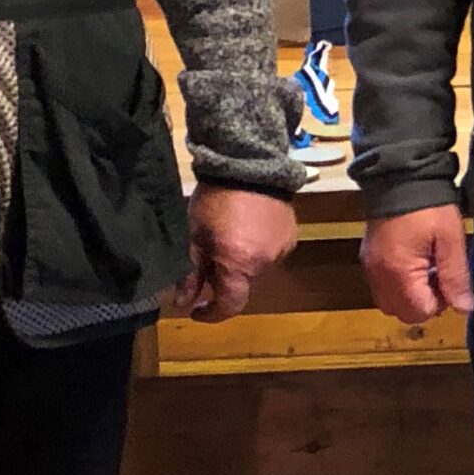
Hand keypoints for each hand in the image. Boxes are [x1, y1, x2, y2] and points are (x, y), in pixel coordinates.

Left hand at [177, 185, 297, 319]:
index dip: (212, 313)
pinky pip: (270, 252)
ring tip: (228, 241)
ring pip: (257, 268)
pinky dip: (256, 248)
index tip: (196, 310)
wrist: (248, 161)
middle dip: (225, 281)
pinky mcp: (290, 233)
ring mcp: (281, 248)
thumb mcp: (195, 236)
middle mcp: (265, 262)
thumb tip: (183, 303)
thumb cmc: (214, 199)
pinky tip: (246, 230)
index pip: (230, 305)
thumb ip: (191, 273)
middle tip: (207, 264)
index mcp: (240, 265)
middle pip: (244, 285)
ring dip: (242, 263)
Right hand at [360, 204, 473, 324]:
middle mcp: (378, 276)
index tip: (450, 279)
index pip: (420, 312)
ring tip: (427, 267)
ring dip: (411, 294)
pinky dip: (399, 283)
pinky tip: (414, 260)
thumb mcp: (451, 240)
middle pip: (402, 312)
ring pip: (390, 301)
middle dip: (424, 303)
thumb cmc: (429, 206)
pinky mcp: (368, 256)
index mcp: (399, 273)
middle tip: (440, 275)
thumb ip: (456, 277)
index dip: (441, 302)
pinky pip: (382, 284)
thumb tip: (464, 308)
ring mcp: (370, 266)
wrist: (400, 175)